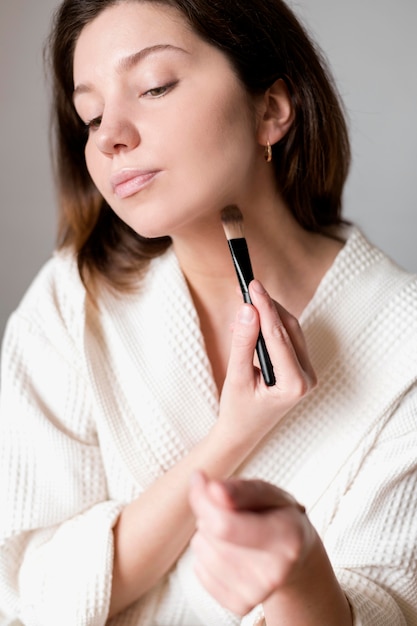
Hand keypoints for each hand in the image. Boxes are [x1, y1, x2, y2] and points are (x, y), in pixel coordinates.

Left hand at [189, 471, 314, 616]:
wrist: (294, 558)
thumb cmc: (278, 518)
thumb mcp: (269, 493)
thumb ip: (242, 489)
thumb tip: (212, 489)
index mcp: (287, 537)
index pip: (225, 524)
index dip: (203, 499)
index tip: (200, 478)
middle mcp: (275, 571)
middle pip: (211, 535)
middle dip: (209, 512)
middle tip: (229, 508)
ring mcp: (257, 593)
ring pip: (202, 551)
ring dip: (207, 533)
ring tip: (232, 529)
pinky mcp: (240, 605)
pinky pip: (200, 570)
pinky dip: (206, 555)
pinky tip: (227, 549)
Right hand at [218, 280, 316, 443]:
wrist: (243, 431)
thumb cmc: (238, 409)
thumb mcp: (236, 376)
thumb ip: (243, 342)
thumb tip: (248, 309)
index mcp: (295, 384)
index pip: (279, 336)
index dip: (265, 307)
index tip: (252, 285)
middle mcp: (308, 377)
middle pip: (289, 329)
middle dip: (268, 307)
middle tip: (248, 288)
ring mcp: (307, 373)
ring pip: (291, 331)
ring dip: (269, 314)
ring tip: (246, 303)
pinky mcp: (301, 368)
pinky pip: (288, 339)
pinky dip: (271, 326)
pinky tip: (253, 320)